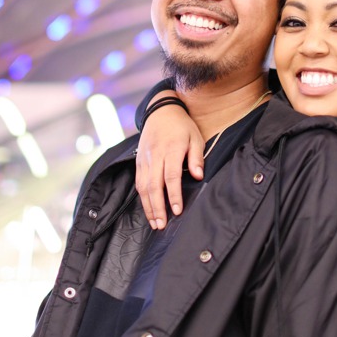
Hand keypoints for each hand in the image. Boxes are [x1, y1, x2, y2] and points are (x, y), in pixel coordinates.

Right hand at [135, 99, 203, 228]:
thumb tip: (199, 176)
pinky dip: (142, 197)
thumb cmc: (182, 126)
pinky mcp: (138, 161)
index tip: (177, 210)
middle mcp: (155, 156)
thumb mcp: (196, 138)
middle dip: (157, 207)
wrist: (161, 112)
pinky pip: (139, 182)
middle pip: (153, 185)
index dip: (174, 195)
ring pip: (143, 186)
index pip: (171, 176)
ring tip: (155, 223)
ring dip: (148, 206)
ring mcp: (144, 159)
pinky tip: (148, 209)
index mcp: (171, 150)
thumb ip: (196, 158)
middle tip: (162, 225)